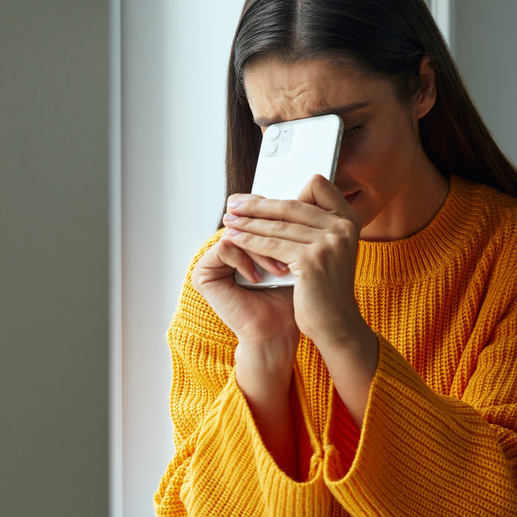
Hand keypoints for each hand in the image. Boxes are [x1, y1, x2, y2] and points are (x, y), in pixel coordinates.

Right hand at [191, 225, 298, 351]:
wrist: (278, 333)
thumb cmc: (290, 300)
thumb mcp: (297, 256)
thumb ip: (297, 226)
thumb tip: (313, 183)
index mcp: (247, 242)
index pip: (259, 215)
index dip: (279, 218)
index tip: (303, 227)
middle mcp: (228, 248)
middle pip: (249, 221)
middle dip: (274, 235)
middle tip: (294, 246)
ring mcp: (214, 260)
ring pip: (239, 233)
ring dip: (263, 251)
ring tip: (281, 271)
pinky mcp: (203, 272)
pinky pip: (226, 248)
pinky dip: (246, 261)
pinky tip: (259, 279)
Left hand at [222, 175, 366, 350]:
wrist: (337, 323)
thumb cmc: (327, 289)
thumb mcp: (330, 250)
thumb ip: (313, 226)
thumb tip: (276, 204)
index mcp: (349, 219)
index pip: (317, 186)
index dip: (290, 191)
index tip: (265, 198)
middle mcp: (343, 227)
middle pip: (291, 204)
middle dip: (257, 204)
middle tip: (233, 203)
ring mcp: (329, 243)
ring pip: (278, 225)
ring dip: (247, 221)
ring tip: (229, 220)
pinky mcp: (312, 260)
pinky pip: (271, 244)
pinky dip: (249, 240)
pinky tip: (235, 239)